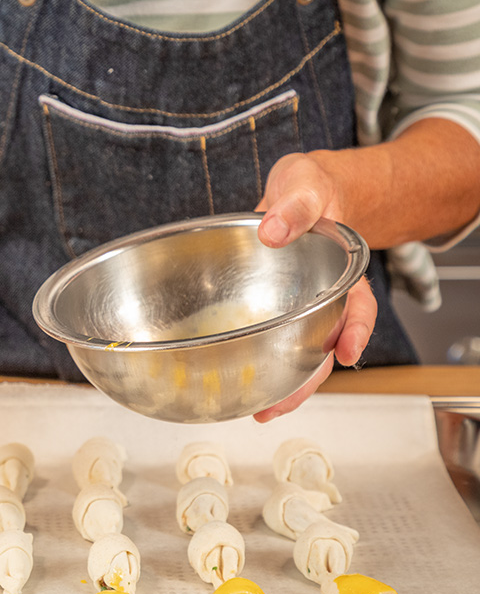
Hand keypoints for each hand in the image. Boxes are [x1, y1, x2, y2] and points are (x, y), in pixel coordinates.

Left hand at [251, 152, 377, 422]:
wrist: (298, 190)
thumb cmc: (310, 188)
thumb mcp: (307, 183)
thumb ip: (296, 204)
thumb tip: (273, 230)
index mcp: (339, 271)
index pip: (357, 307)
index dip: (354, 332)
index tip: (347, 353)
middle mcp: (320, 295)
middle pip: (322, 345)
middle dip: (306, 380)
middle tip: (279, 407)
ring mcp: (294, 304)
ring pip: (294, 349)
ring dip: (280, 381)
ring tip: (258, 411)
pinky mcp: (267, 305)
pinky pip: (265, 335)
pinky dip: (255, 358)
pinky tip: (237, 379)